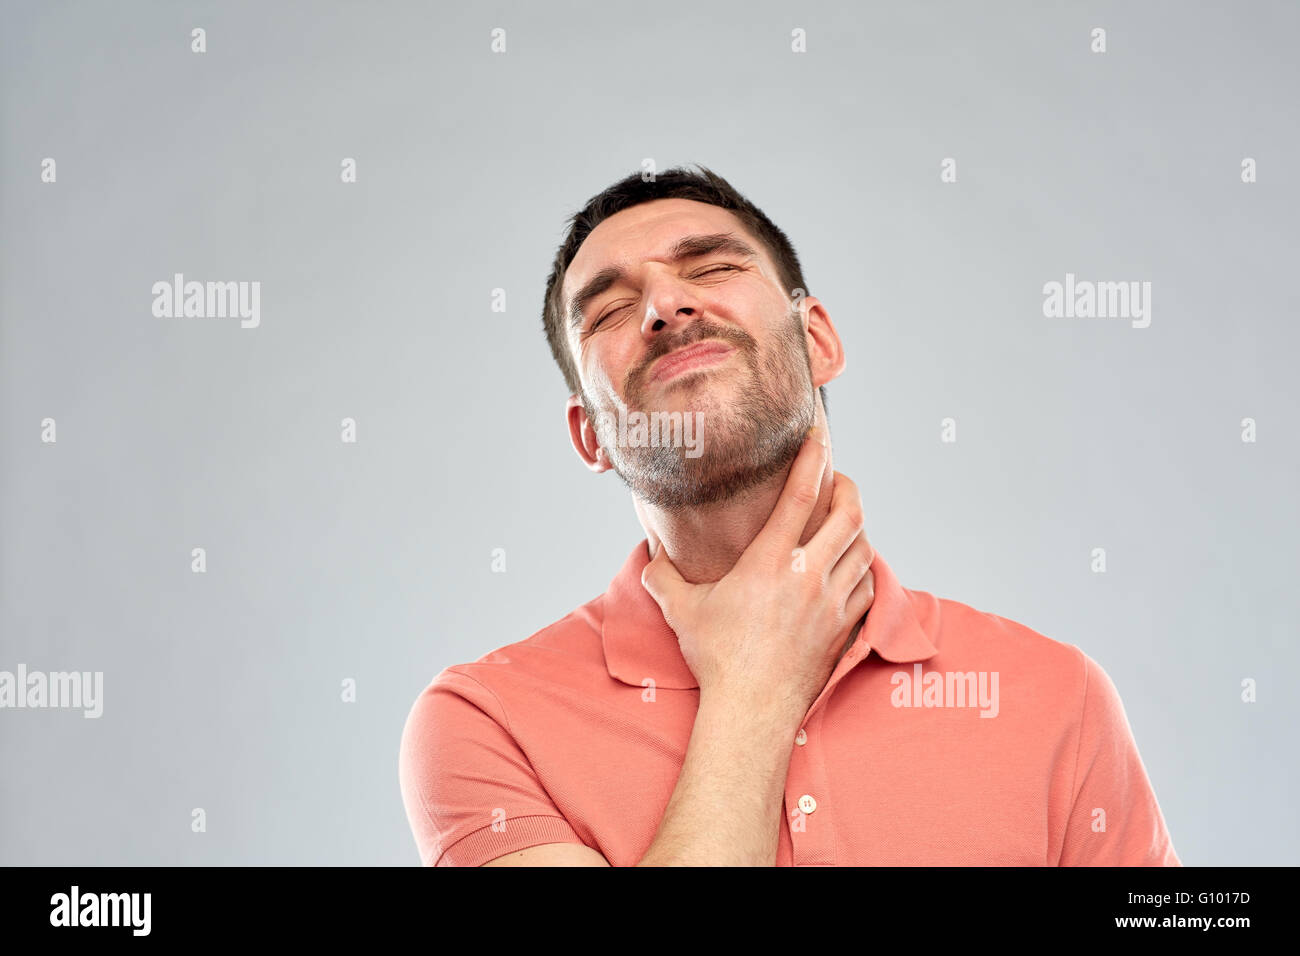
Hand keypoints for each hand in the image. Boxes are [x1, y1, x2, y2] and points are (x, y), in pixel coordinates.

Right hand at [641, 428, 874, 726]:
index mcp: (770, 561)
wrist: (752, 709)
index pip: (802, 495)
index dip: (814, 458)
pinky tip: (852, 565)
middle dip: (847, 487)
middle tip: (834, 481)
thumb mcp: (681, 610)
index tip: (820, 435)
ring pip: (864, 546)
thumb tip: (649, 556)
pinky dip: (865, 566)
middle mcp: (808, 574)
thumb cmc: (717, 658)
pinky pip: (869, 584)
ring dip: (857, 527)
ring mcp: (832, 601)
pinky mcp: (845, 626)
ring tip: (842, 520)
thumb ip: (661, 576)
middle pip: (849, 513)